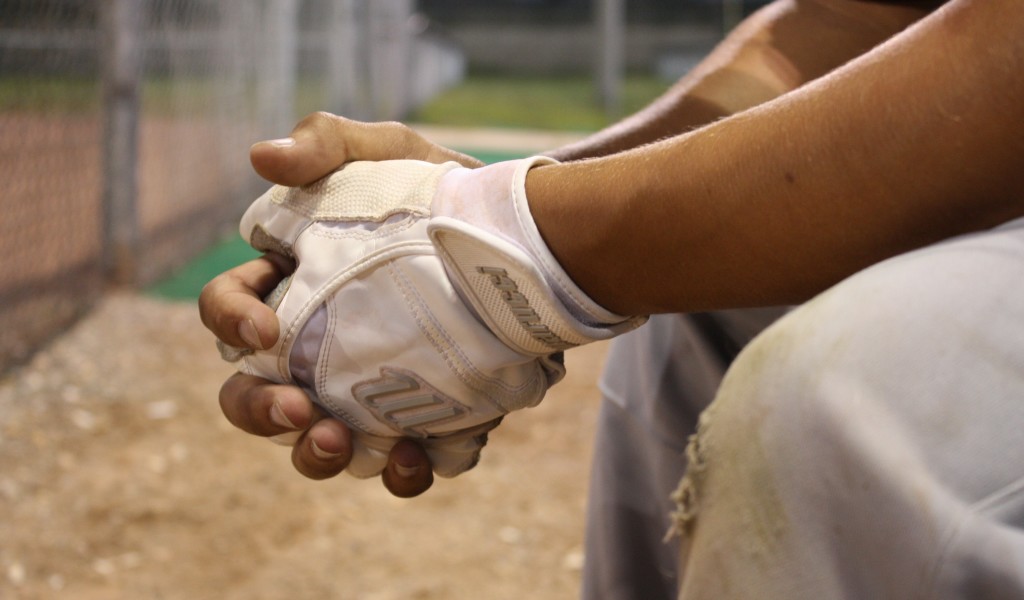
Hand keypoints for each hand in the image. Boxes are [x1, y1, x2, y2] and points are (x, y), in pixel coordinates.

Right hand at [199, 113, 479, 496]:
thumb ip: (328, 143)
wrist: (524, 235)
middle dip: (261, 412)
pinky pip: (399, 461)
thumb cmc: (441, 189)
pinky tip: (416, 455)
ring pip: (318, 442)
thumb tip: (262, 157)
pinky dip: (401, 470)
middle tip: (297, 410)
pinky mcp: (424, 414)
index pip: (229, 310)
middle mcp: (319, 348)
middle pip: (254, 396)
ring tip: (341, 442)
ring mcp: (368, 388)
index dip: (230, 322)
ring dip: (318, 455)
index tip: (265, 329)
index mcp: (291, 286)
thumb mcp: (390, 152)